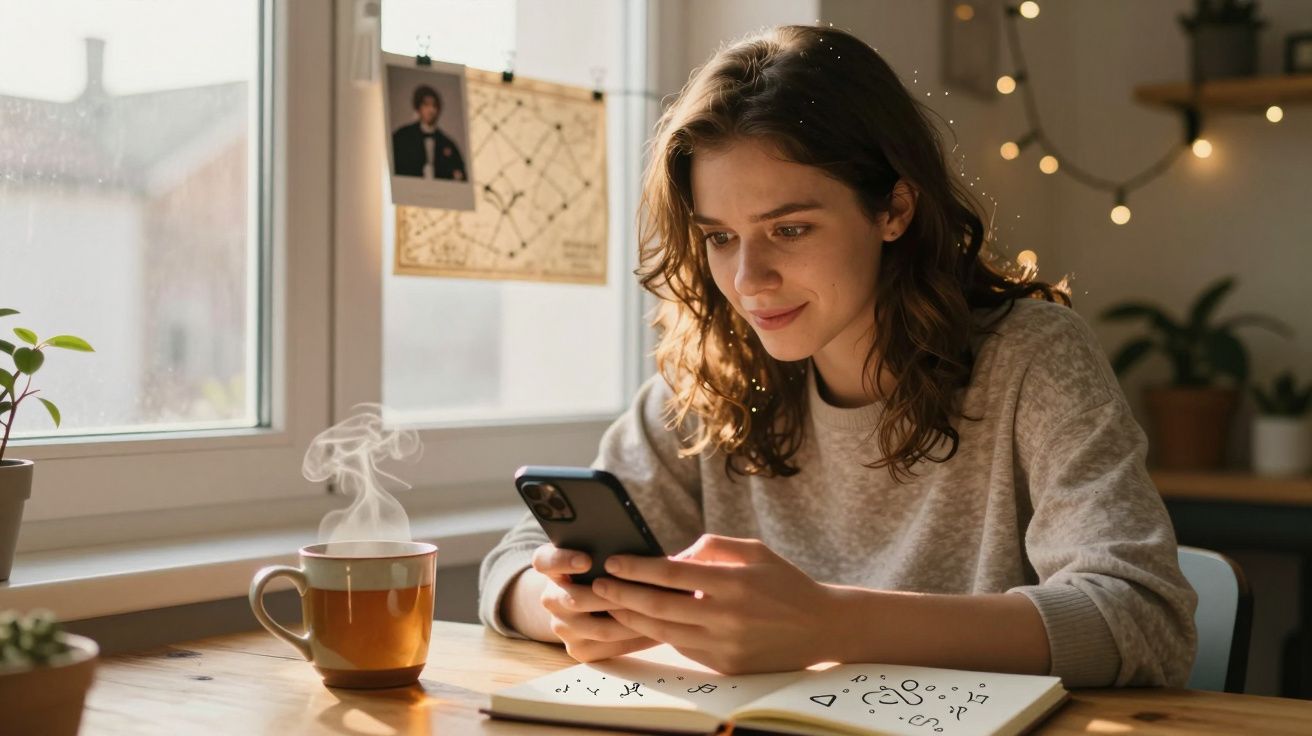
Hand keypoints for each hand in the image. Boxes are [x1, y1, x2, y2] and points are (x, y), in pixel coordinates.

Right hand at [530, 543, 658, 661]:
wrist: (584, 603)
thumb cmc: (601, 569)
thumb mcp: (597, 552)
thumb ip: (608, 547)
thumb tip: (640, 546)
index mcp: (551, 567)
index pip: (544, 560)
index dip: (563, 560)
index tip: (587, 560)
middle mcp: (550, 598)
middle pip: (575, 599)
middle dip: (613, 595)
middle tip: (645, 589)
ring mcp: (562, 627)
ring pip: (600, 629)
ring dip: (633, 620)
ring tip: (662, 611)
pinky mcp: (577, 649)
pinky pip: (609, 648)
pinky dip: (636, 639)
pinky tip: (659, 630)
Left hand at [591, 534, 838, 674]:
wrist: (821, 627)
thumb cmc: (785, 582)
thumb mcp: (754, 551)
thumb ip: (713, 546)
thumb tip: (674, 555)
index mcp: (732, 584)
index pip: (671, 574)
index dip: (637, 568)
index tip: (613, 562)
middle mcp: (726, 617)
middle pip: (659, 606)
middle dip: (623, 594)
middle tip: (599, 585)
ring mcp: (724, 645)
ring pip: (664, 632)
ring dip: (633, 618)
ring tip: (613, 604)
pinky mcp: (725, 666)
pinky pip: (683, 648)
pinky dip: (661, 634)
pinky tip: (645, 621)